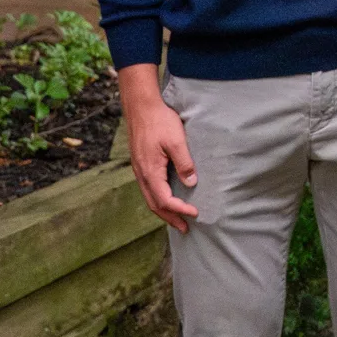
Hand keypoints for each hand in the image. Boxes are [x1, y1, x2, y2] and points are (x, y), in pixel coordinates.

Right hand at [119, 63, 198, 232]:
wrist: (141, 107)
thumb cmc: (160, 121)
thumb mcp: (176, 141)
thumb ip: (184, 163)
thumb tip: (191, 184)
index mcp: (150, 171)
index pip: (165, 200)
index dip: (180, 210)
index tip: (196, 213)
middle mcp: (142, 175)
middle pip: (155, 205)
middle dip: (170, 218)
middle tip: (186, 228)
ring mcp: (140, 170)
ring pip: (150, 198)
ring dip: (164, 211)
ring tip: (178, 219)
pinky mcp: (142, 164)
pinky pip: (149, 189)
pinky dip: (159, 199)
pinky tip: (168, 199)